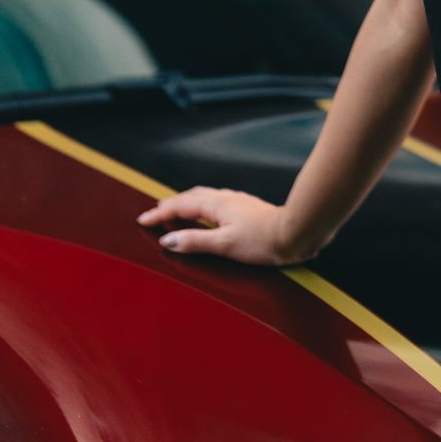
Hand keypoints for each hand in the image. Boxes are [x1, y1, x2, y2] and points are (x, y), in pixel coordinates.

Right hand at [138, 187, 311, 264]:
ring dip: (187, 203)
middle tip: (155, 213)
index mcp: (216, 205)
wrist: (297, 233)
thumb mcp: (225, 244)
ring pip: (205, 197)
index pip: (180, 206)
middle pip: (191, 197)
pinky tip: (210, 214)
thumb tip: (167, 241)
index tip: (143, 220)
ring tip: (177, 211)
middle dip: (171, 204)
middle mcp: (225, 198)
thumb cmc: (262, 240)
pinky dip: (203, 206)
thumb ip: (195, 242)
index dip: (160, 213)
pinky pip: (216, 201)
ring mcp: (238, 201)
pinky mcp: (247, 208)